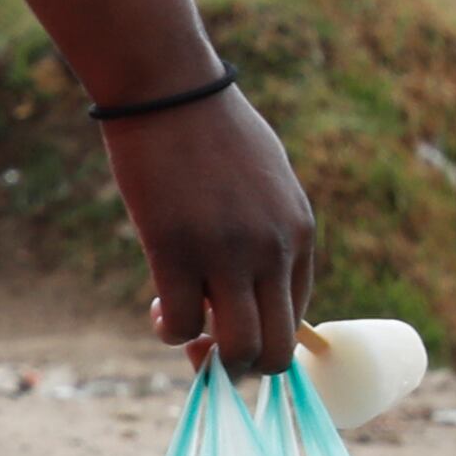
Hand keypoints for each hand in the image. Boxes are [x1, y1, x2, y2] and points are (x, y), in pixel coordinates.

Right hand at [106, 90, 314, 378]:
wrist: (170, 90)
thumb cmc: (209, 127)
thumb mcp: (262, 178)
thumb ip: (265, 227)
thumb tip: (247, 276)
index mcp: (298, 232)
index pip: (298, 317)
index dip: (261, 334)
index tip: (227, 320)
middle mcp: (273, 250)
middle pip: (277, 349)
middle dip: (243, 364)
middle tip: (206, 344)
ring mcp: (229, 254)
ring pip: (238, 349)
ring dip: (209, 358)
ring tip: (182, 330)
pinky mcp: (179, 251)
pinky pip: (181, 324)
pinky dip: (168, 330)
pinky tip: (156, 305)